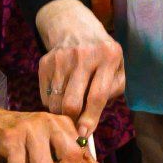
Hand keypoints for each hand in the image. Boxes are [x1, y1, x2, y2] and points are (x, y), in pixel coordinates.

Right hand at [35, 0, 126, 138]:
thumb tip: (89, 124)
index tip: (85, 135)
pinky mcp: (45, 61)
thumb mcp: (117, 69)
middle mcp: (84, 55)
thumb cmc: (103, 56)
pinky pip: (45, 96)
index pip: (98, 95)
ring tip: (71, 109)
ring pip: (56, 102)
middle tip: (75, 127)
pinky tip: (62, 95)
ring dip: (62, 113)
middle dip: (72, 120)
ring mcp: (62, 57)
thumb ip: (109, 94)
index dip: (90, 119)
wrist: (76, 27)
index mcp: (108, 56)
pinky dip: (53, 103)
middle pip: (72, 101)